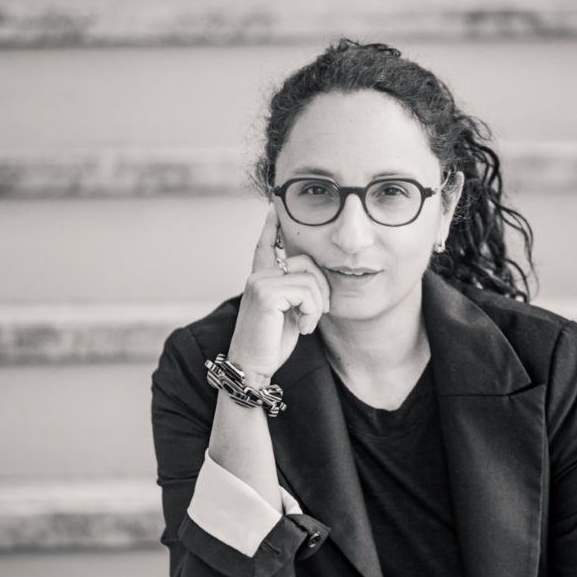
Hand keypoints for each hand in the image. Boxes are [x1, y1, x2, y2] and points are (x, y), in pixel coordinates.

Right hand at [226, 205, 330, 384]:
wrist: (253, 368)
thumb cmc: (271, 345)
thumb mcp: (289, 314)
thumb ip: (296, 293)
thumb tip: (314, 278)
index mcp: (261, 280)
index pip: (265, 246)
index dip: (270, 227)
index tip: (273, 207)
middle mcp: (258, 276)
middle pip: (307, 263)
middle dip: (323, 288)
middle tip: (318, 314)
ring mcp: (260, 283)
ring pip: (310, 279)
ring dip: (318, 306)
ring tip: (307, 325)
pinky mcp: (266, 294)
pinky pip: (307, 292)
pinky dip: (313, 312)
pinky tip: (303, 328)